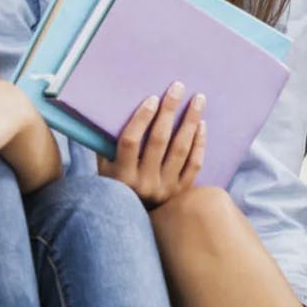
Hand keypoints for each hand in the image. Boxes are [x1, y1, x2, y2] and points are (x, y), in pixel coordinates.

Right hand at [100, 82, 205, 205]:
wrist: (133, 218)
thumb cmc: (117, 183)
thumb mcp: (105, 166)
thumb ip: (108, 143)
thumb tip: (110, 108)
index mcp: (120, 175)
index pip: (130, 141)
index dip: (141, 118)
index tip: (152, 98)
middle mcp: (144, 184)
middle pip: (159, 141)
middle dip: (169, 110)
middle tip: (178, 87)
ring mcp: (165, 190)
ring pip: (180, 150)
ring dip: (190, 121)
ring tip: (198, 100)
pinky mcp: (181, 192)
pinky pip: (194, 164)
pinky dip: (199, 143)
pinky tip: (201, 124)